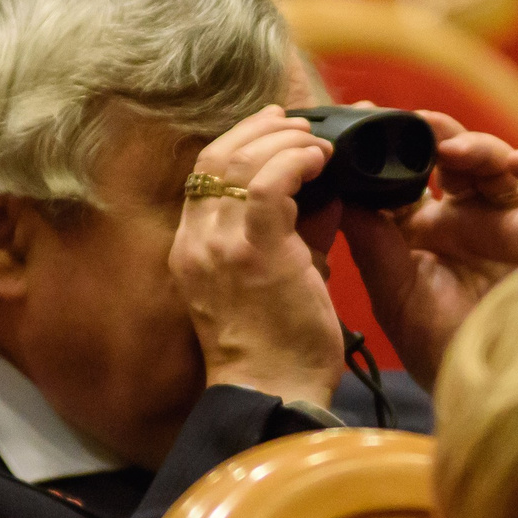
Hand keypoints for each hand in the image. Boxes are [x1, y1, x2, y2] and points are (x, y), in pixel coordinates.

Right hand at [170, 105, 342, 407]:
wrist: (272, 395)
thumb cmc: (278, 351)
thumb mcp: (274, 282)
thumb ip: (295, 235)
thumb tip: (326, 194)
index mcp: (191, 250)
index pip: (202, 175)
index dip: (236, 141)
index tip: (271, 128)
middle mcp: (197, 243)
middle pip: (216, 157)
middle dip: (258, 130)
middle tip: (295, 122)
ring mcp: (223, 247)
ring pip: (242, 162)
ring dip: (283, 141)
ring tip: (315, 142)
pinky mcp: (257, 253)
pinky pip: (272, 183)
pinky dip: (297, 161)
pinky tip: (320, 161)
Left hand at [339, 111, 517, 390]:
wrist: (490, 389)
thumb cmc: (438, 349)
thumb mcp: (392, 292)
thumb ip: (371, 240)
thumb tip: (344, 189)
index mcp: (426, 229)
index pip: (410, 173)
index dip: (392, 145)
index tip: (369, 119)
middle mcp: (468, 219)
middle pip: (454, 157)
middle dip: (434, 133)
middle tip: (413, 122)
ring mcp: (508, 224)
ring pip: (497, 163)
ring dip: (476, 146)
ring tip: (452, 148)